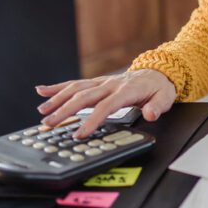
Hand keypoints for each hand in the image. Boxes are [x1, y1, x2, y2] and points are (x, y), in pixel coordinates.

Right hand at [35, 69, 175, 138]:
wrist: (157, 72)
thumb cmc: (159, 88)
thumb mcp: (165, 98)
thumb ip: (157, 107)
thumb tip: (151, 114)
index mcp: (126, 90)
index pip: (106, 106)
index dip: (92, 120)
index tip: (80, 134)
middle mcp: (110, 84)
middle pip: (84, 97)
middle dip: (65, 111)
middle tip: (49, 124)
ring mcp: (102, 81)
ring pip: (76, 89)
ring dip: (57, 99)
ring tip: (42, 112)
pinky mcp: (96, 81)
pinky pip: (75, 83)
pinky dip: (57, 86)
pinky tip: (41, 90)